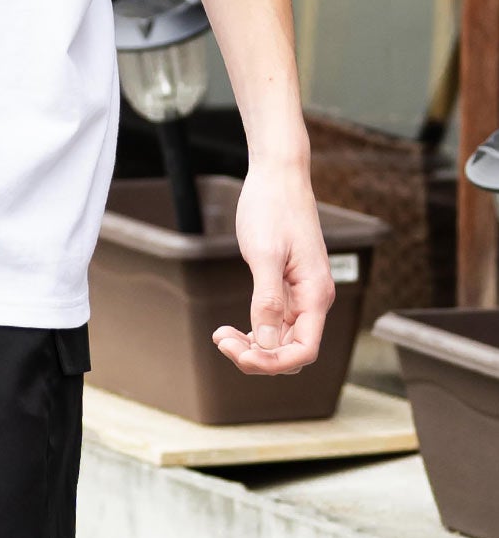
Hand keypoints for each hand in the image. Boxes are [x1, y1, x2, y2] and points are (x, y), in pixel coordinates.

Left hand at [211, 159, 334, 375]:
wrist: (276, 176)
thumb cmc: (272, 207)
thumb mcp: (265, 254)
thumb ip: (268, 300)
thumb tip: (267, 342)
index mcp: (315, 294)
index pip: (304, 350)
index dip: (274, 362)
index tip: (240, 356)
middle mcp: (313, 299)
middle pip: (292, 349)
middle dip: (259, 355)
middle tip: (222, 342)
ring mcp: (300, 293)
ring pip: (281, 337)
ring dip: (253, 345)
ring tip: (221, 337)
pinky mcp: (286, 285)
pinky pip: (274, 321)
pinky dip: (254, 329)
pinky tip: (230, 328)